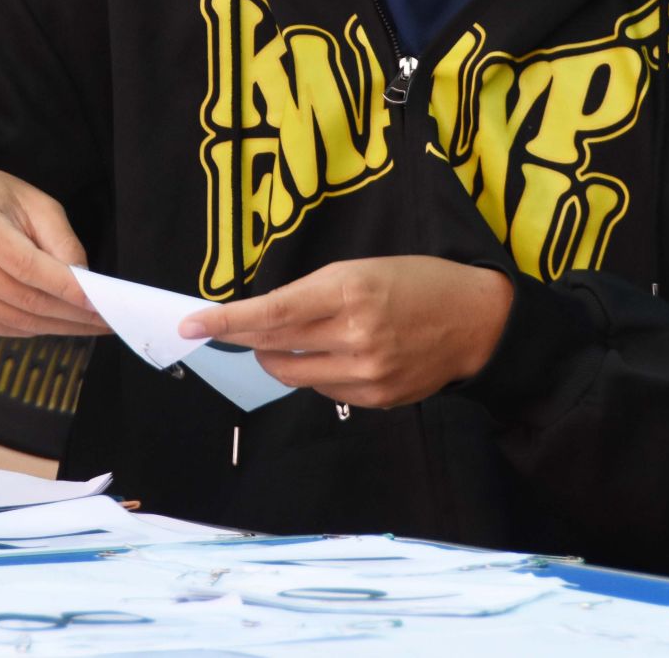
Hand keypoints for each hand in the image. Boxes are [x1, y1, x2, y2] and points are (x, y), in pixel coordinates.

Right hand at [0, 164, 108, 337]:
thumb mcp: (34, 201)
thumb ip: (61, 240)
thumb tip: (84, 283)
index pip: (26, 265)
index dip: (66, 287)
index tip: (100, 302)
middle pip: (23, 299)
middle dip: (71, 314)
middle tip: (106, 320)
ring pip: (16, 320)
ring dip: (59, 326)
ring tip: (90, 325)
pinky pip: (3, 329)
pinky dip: (36, 328)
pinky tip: (58, 322)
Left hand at [180, 257, 513, 408]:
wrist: (478, 321)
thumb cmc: (418, 283)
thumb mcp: (364, 269)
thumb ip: (314, 294)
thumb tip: (263, 319)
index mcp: (349, 291)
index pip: (272, 311)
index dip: (226, 320)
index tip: (191, 324)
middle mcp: (355, 334)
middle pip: (275, 347)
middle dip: (247, 340)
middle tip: (231, 330)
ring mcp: (367, 372)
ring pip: (294, 374)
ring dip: (280, 358)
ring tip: (297, 339)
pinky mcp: (377, 398)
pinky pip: (325, 389)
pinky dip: (317, 372)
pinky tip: (339, 354)